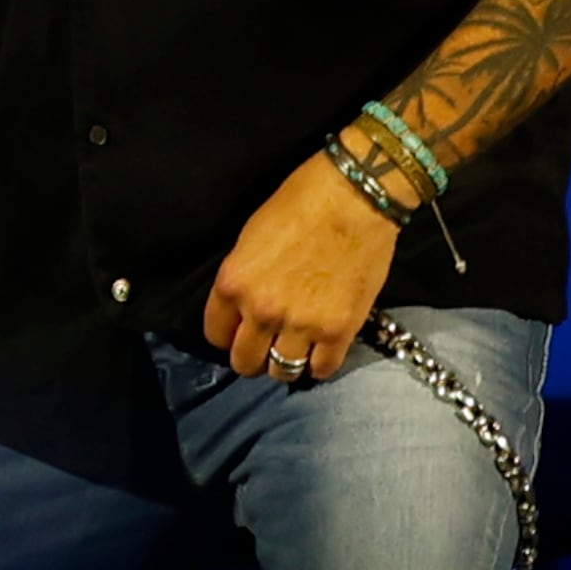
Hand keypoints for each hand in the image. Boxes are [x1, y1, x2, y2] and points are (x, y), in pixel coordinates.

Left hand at [201, 154, 401, 381]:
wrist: (354, 197)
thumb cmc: (300, 203)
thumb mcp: (251, 238)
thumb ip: (244, 278)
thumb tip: (244, 305)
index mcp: (233, 284)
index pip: (216, 334)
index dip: (227, 336)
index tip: (239, 332)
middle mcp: (261, 310)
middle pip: (245, 361)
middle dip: (252, 357)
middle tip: (265, 347)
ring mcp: (301, 324)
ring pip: (282, 372)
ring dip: (285, 365)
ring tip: (294, 352)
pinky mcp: (339, 330)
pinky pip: (323, 369)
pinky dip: (320, 365)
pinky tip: (320, 352)